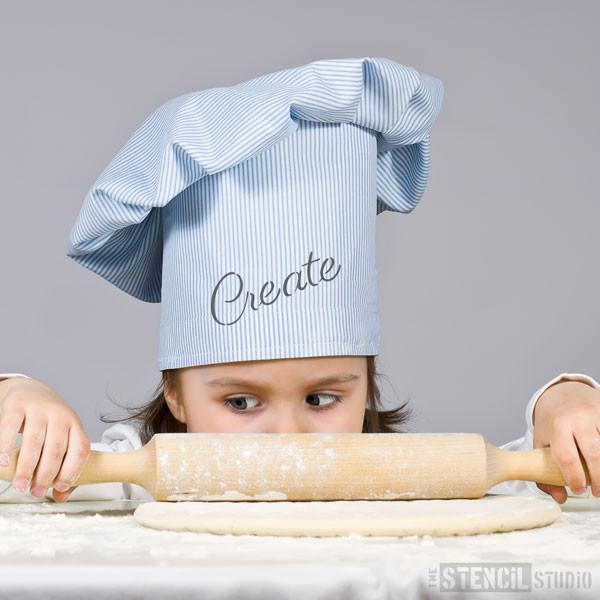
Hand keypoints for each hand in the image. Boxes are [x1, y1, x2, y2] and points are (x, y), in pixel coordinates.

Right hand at [0, 377, 90, 502]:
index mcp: (75, 424)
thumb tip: (60, 496)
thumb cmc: (48, 421)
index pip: (80, 449)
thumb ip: (64, 465)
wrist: (31, 390)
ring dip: (26, 467)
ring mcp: (39, 409)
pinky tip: (4, 462)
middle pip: (56, 449)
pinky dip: (6, 446)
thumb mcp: (62, 437)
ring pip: (34, 441)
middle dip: (46, 475)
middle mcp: (60, 415)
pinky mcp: (17, 406)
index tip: (60, 488)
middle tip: (35, 493)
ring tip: (20, 485)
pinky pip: (10, 428)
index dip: (72, 470)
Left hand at [533, 379, 599, 502]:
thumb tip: (560, 498)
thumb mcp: (541, 443)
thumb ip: (544, 472)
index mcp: (558, 427)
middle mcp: (579, 420)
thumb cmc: (552, 423)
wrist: (563, 393)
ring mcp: (597, 416)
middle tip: (596, 492)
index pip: (566, 457)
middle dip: (598, 479)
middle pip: (595, 455)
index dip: (574, 478)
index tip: (578, 490)